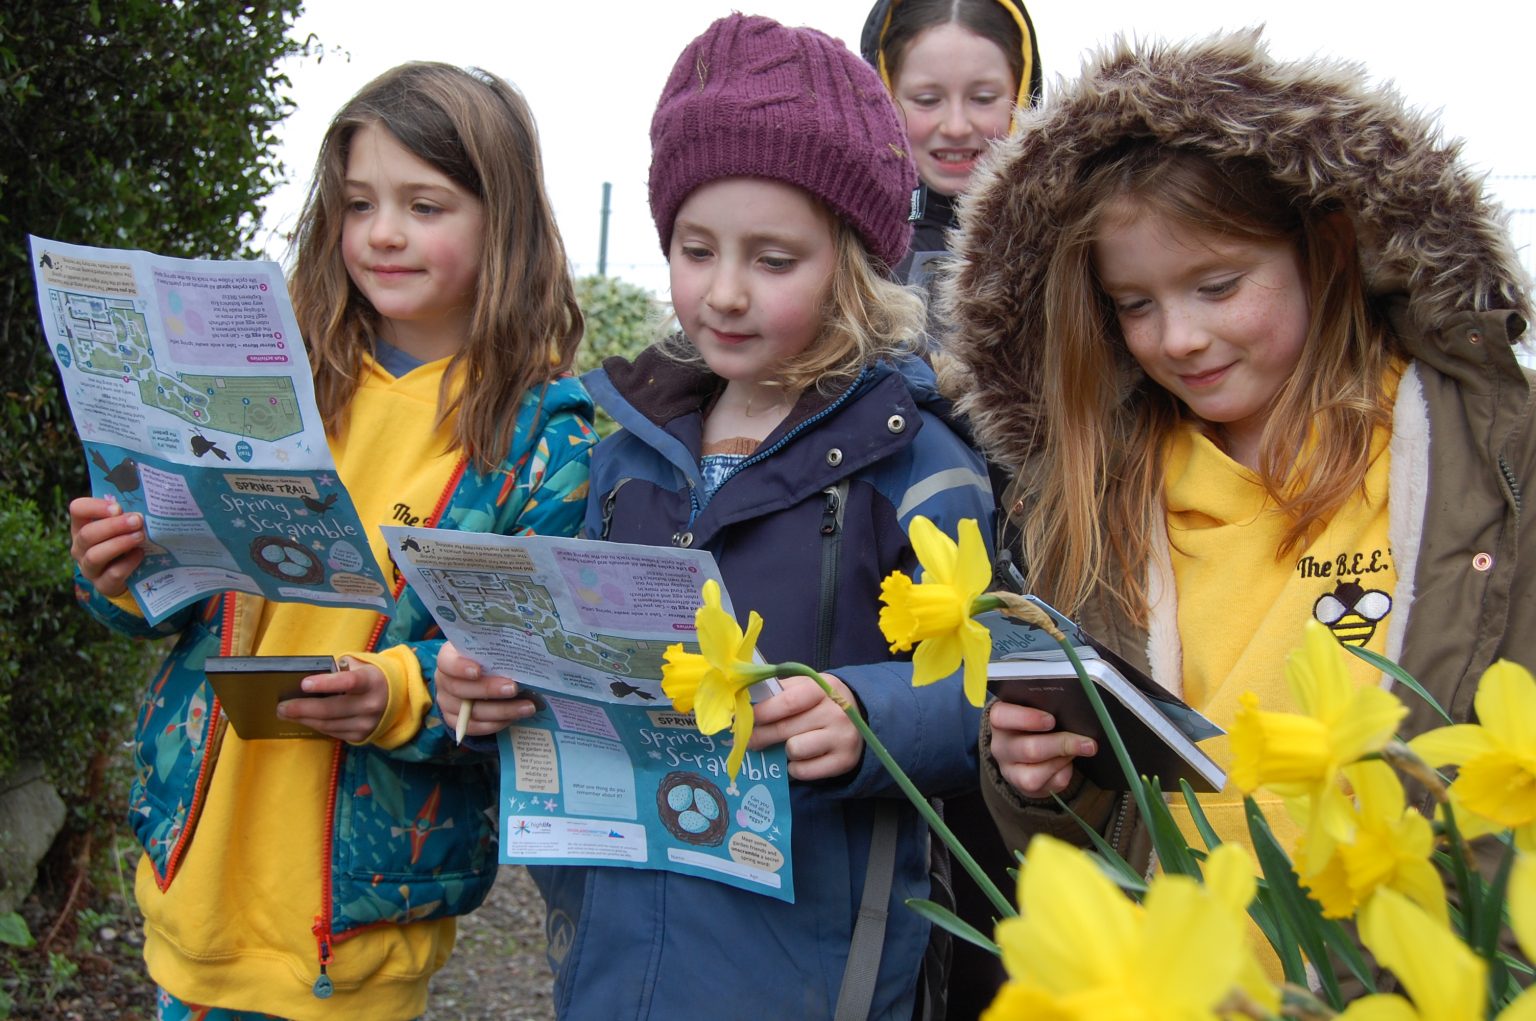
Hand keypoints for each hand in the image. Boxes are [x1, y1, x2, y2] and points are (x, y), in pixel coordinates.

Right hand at [69, 496, 144, 596]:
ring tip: (140, 536)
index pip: (78, 510)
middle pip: (88, 534)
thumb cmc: (126, 542)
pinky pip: (113, 574)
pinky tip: (140, 554)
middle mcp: (80, 547)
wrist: (131, 576)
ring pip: (95, 555)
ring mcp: (89, 568)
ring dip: (120, 543)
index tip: (118, 508)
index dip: (95, 507)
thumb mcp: (124, 526)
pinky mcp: (102, 585)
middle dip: (114, 526)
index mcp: (82, 526)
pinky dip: (128, 563)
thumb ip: (127, 516)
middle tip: (137, 520)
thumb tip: (142, 509)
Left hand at [276, 658, 389, 742]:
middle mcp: (371, 704)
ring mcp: (367, 723)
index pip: (348, 682)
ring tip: (286, 713)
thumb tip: (308, 681)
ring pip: (328, 724)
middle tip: (281, 707)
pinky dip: (316, 725)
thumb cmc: (370, 677)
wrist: (398, 698)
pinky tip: (305, 719)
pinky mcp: (361, 736)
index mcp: (371, 681)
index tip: (303, 684)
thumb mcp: (360, 666)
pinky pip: (333, 732)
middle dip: (302, 708)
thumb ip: (339, 670)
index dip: (325, 684)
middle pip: (330, 709)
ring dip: (304, 719)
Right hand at [434, 642, 537, 738]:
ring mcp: (447, 704)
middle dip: (488, 690)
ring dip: (502, 710)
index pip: (447, 662)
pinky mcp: (456, 721)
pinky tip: (515, 717)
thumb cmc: (487, 658)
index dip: (460, 667)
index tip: (478, 670)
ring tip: (527, 707)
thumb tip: (522, 654)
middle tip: (513, 688)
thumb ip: (498, 650)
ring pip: (471, 712)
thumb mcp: (488, 649)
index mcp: (448, 658)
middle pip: (460, 689)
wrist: (480, 678)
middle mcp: (443, 682)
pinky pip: (474, 728)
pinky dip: (496, 724)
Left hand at [748, 673, 862, 780]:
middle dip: (760, 735)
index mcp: (823, 688)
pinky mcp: (843, 761)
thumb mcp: (806, 687)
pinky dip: (795, 767)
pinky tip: (799, 759)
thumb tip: (746, 701)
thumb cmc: (821, 702)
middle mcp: (836, 712)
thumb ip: (779, 691)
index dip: (762, 712)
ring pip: (793, 750)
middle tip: (749, 740)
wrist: (860, 720)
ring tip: (788, 744)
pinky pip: (803, 771)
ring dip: (784, 750)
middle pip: (784, 728)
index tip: (744, 719)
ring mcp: (842, 738)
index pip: (787, 702)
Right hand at [988, 701, 1095, 798]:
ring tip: (1080, 750)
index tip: (1051, 720)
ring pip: (1035, 776)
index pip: (1001, 716)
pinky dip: (1065, 773)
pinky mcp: (1025, 788)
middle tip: (1088, 742)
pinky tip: (1068, 763)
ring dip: (1063, 762)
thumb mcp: (1036, 710)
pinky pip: (1051, 784)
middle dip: (1062, 745)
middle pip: (1029, 749)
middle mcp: (1000, 747)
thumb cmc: (1036, 723)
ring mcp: (1010, 771)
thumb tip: (1074, 713)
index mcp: (1000, 721)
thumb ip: (1049, 708)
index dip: (1026, 718)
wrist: (1028, 749)